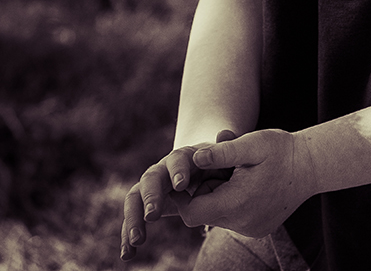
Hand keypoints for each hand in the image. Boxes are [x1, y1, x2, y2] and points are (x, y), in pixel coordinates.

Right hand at [120, 129, 235, 260]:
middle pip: (151, 178)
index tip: (181, 185)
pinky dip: (127, 236)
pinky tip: (127, 254)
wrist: (201, 167)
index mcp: (183, 158)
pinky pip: (133, 219)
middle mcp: (162, 170)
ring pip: (135, 198)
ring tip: (137, 240)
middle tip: (153, 215)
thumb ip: (225, 147)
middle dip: (151, 196)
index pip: (177, 159)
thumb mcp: (222, 157)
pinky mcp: (145, 206)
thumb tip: (224, 133)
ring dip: (133, 218)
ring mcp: (151, 188)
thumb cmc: (215, 163)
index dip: (178, 170)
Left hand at [171, 129, 317, 238]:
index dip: (182, 196)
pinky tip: (249, 182)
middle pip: (204, 212)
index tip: (185, 177)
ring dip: (220, 194)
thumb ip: (223, 152)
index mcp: (236, 203)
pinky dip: (233, 201)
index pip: (192, 212)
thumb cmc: (281, 150)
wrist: (312, 166)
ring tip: (238, 171)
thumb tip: (195, 158)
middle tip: (221, 165)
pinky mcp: (258, 228)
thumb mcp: (252, 144)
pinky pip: (233, 218)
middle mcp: (241, 223)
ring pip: (219, 215)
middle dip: (205, 189)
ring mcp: (251, 229)